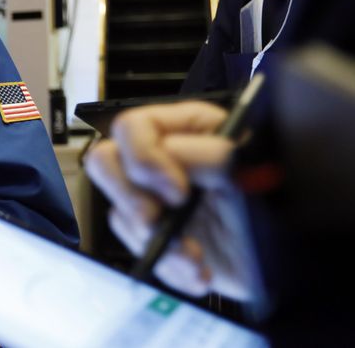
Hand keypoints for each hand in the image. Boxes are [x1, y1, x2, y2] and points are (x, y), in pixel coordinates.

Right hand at [84, 101, 258, 300]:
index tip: (176, 192)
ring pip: (118, 210)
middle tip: (155, 221)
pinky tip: (197, 267)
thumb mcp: (250, 169)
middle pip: (105, 162)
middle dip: (129, 197)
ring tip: (192, 256)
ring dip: (154, 241)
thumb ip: (213, 154)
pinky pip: (135, 245)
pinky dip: (166, 264)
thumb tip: (174, 156)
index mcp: (184, 128)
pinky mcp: (153, 232)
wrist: (289, 256)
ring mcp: (153, 196)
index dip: (144, 160)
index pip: (132, 128)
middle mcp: (161, 158)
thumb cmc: (276, 199)